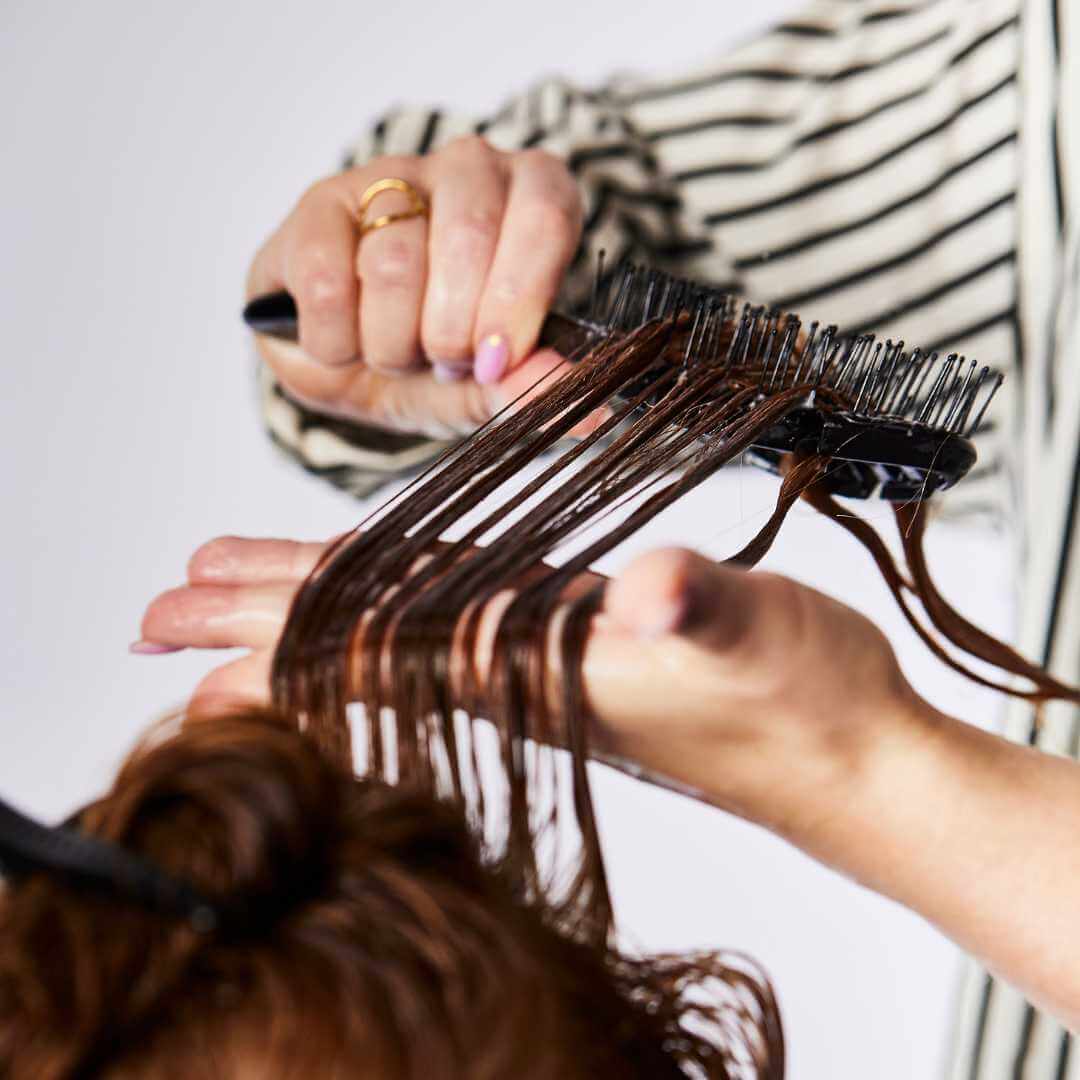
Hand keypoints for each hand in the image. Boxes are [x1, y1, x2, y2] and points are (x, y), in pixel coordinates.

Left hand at [135, 536, 922, 834]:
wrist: (851, 761)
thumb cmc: (802, 705)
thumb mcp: (755, 638)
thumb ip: (701, 609)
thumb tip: (656, 587)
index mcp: (527, 670)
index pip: (366, 649)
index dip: (268, 636)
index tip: (178, 630)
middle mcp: (514, 674)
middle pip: (354, 641)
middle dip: (253, 621)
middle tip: (161, 611)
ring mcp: (541, 665)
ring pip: (392, 628)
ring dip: (311, 609)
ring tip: (240, 596)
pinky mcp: (581, 654)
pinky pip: (454, 621)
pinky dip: (395, 602)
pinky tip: (381, 594)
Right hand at [248, 140, 588, 438]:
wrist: (345, 367)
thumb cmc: (432, 366)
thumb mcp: (486, 389)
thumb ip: (529, 390)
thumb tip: (589, 411)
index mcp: (536, 200)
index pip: (545, 219)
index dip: (518, 298)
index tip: (495, 360)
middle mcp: (471, 170)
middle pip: (468, 237)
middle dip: (449, 333)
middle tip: (443, 363)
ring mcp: (392, 178)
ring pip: (394, 262)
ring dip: (391, 343)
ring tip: (394, 355)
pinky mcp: (321, 201)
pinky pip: (325, 278)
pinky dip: (335, 339)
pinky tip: (343, 344)